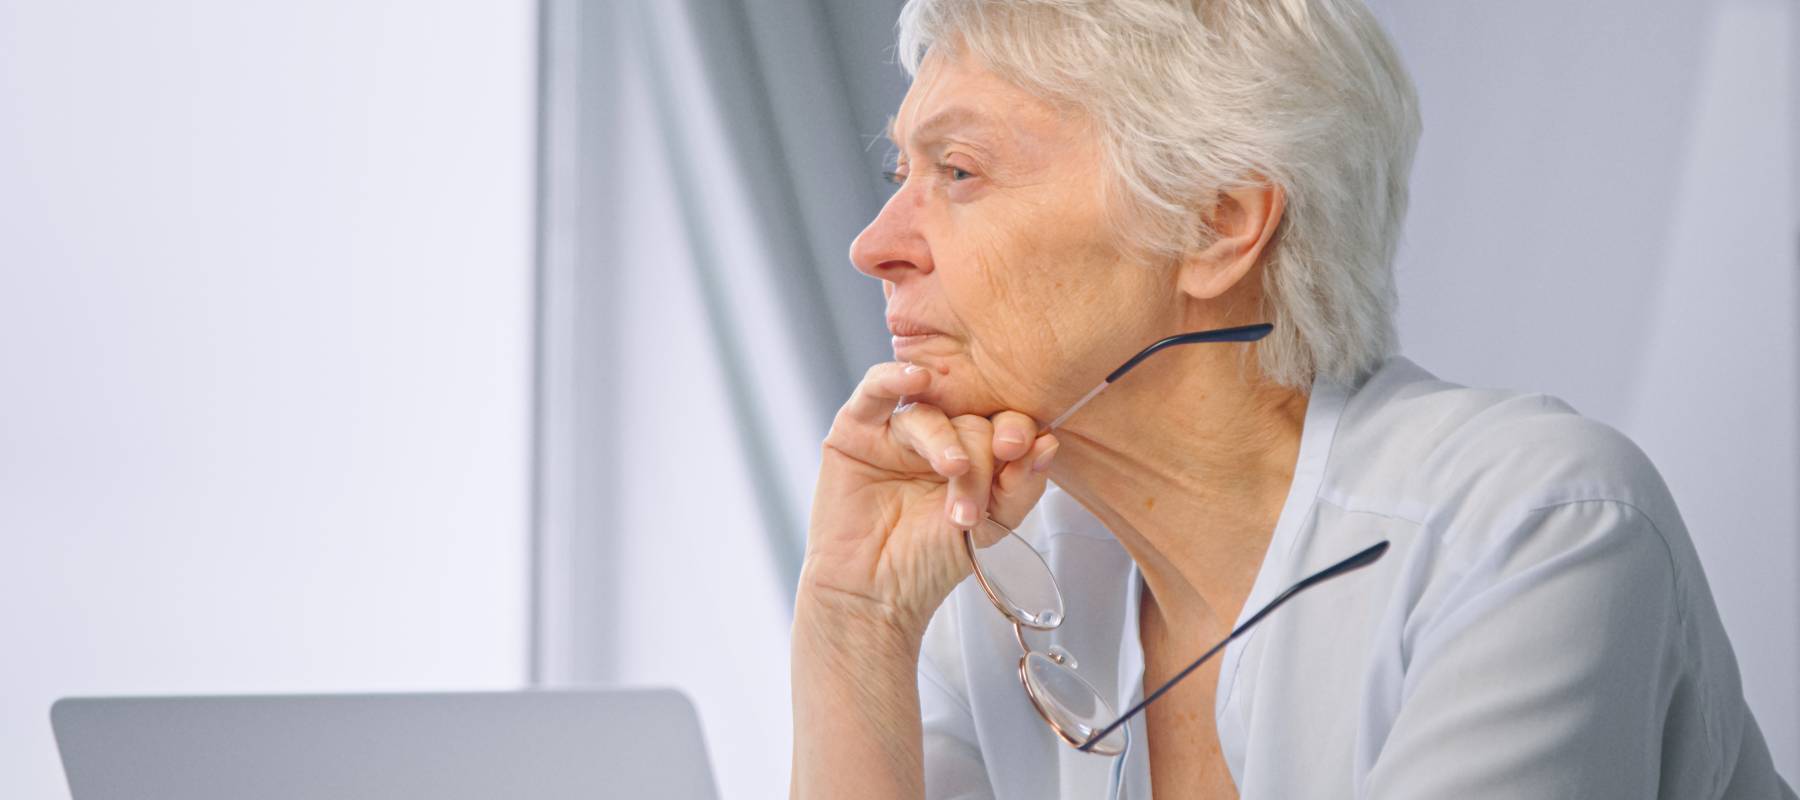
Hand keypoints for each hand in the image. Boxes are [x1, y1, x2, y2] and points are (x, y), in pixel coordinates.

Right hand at [800, 362, 1058, 639]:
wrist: (875, 592)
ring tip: (953, 471)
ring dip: (946, 439)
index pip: (1003, 424)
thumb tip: (1048, 443)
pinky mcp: (856, 430)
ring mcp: (896, 431)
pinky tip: (916, 379)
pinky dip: (895, 377)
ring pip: (931, 410)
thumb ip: (1021, 485)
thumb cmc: (931, 561)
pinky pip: (875, 389)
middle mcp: (938, 436)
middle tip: (973, 503)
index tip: (1021, 450)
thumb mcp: (992, 525)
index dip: (1017, 431)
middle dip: (980, 459)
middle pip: (970, 420)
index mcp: (974, 453)